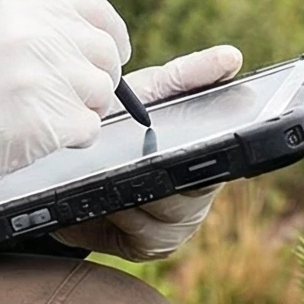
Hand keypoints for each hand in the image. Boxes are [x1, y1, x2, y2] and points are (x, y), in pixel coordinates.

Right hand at [0, 0, 131, 198]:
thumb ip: (33, 30)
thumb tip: (84, 44)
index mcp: (20, 10)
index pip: (93, 8)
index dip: (112, 33)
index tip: (115, 52)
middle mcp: (37, 36)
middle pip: (105, 54)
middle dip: (99, 80)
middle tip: (74, 99)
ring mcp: (45, 77)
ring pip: (102, 94)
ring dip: (82, 112)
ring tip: (41, 119)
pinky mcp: (50, 119)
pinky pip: (89, 129)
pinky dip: (71, 139)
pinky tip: (37, 137)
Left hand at [53, 45, 243, 259]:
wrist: (71, 162)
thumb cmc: (120, 123)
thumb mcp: (151, 93)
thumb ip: (188, 75)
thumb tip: (232, 57)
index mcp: (206, 158)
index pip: (223, 160)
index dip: (214, 156)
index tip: (191, 147)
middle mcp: (197, 196)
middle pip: (195, 194)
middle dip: (166, 177)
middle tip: (140, 159)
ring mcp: (175, 225)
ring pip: (168, 216)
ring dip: (138, 195)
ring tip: (114, 175)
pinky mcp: (147, 247)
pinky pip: (144, 236)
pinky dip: (123, 217)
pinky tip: (105, 202)